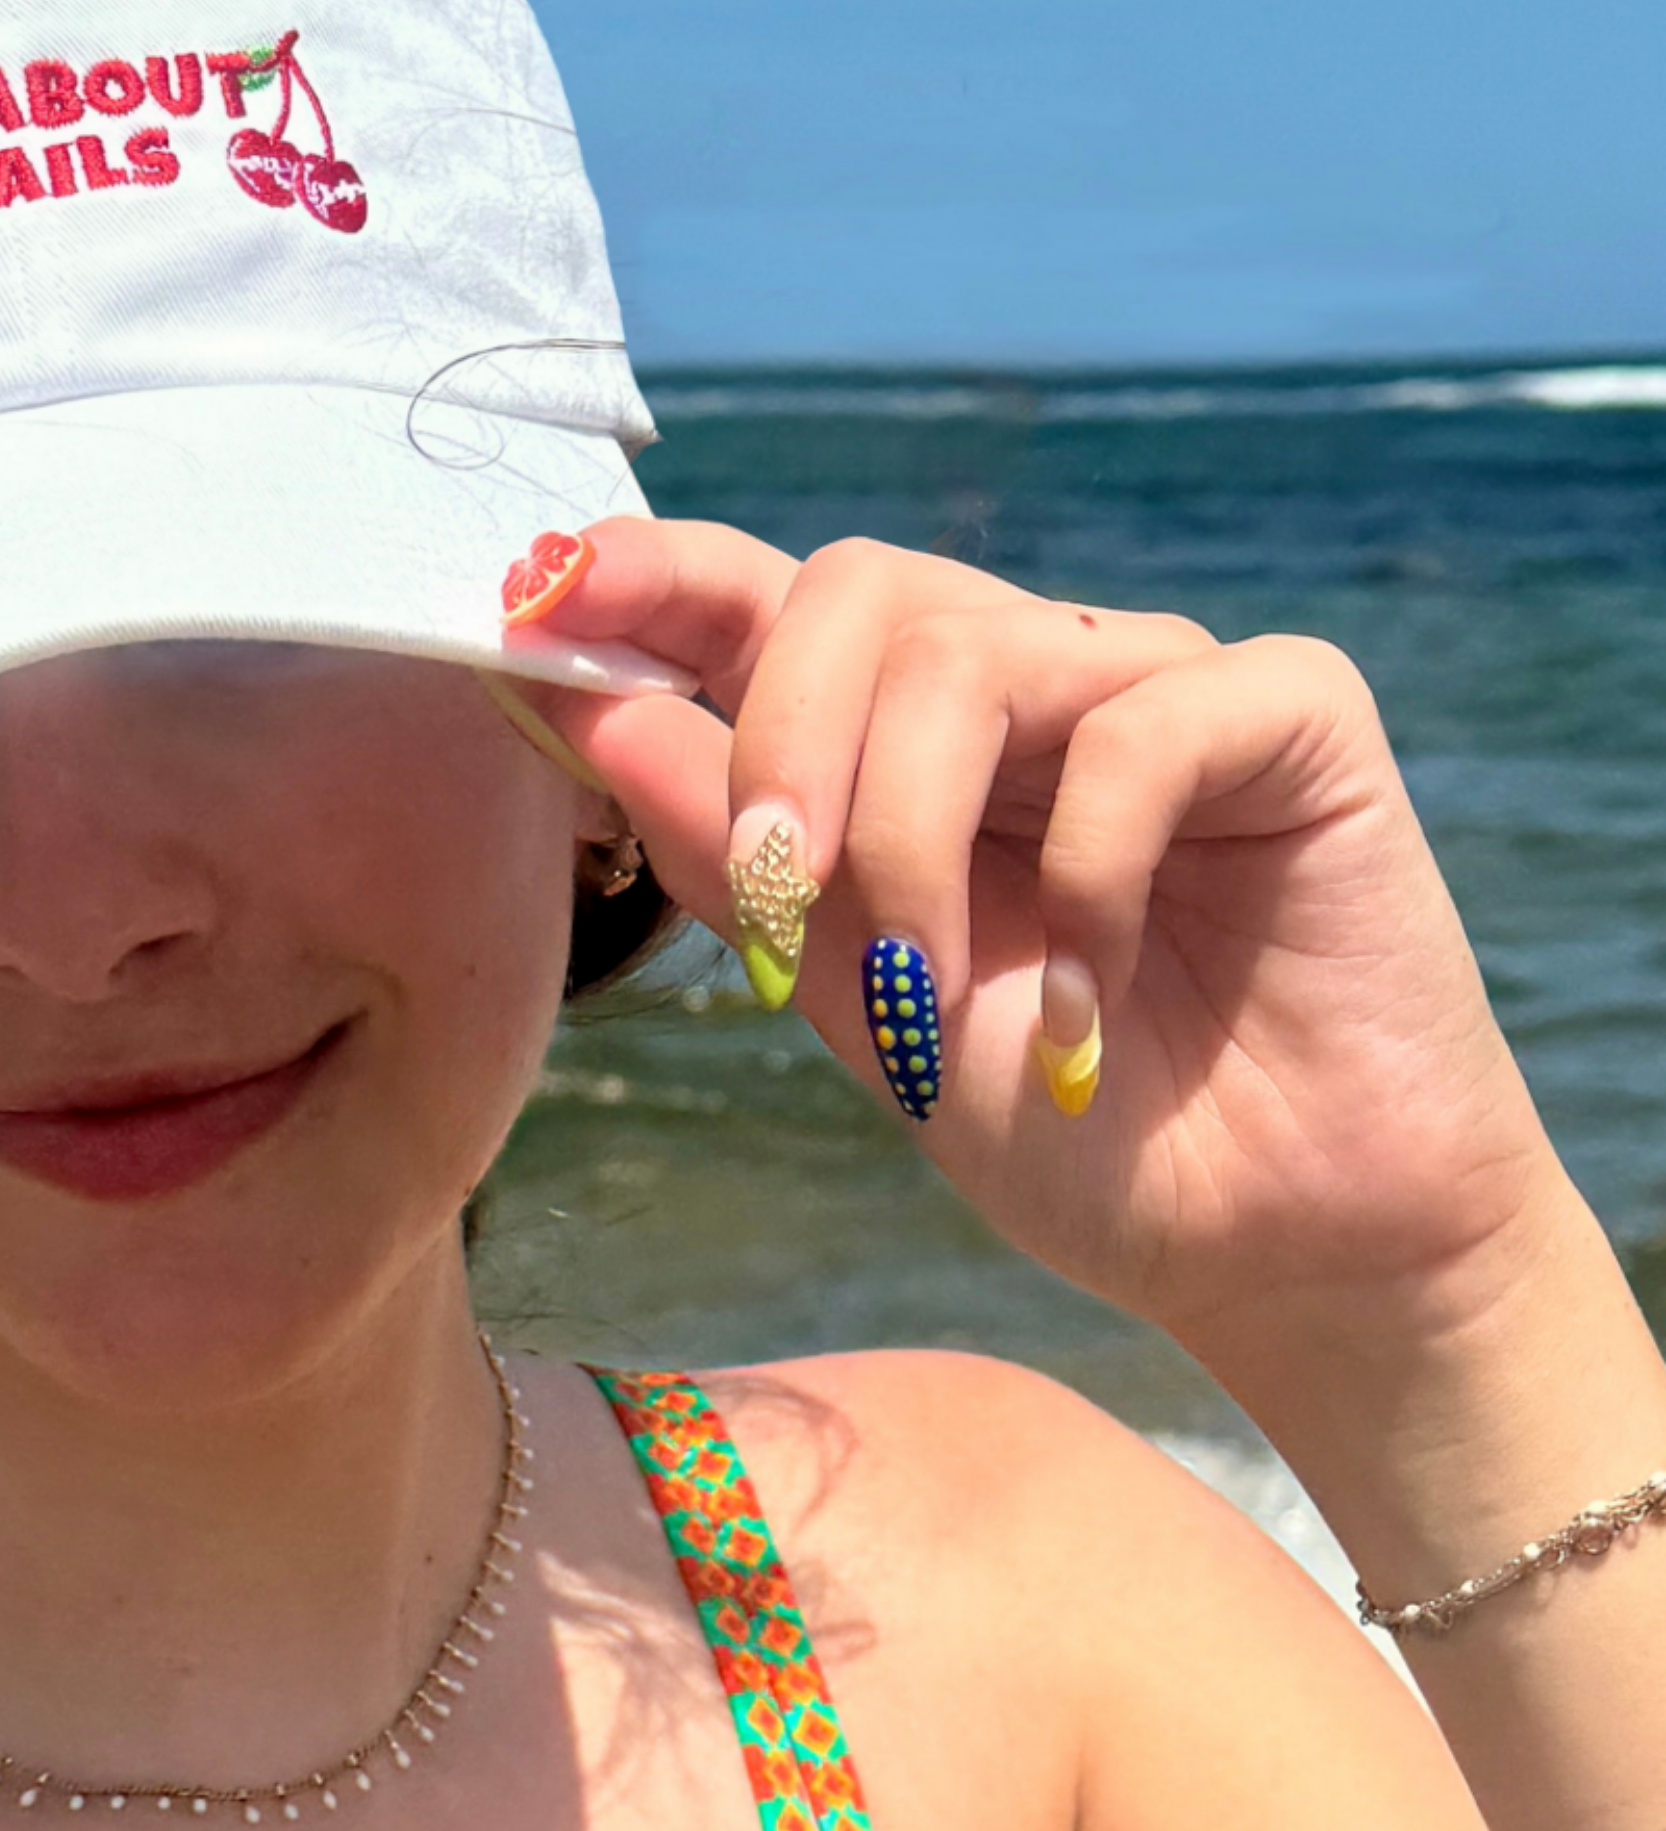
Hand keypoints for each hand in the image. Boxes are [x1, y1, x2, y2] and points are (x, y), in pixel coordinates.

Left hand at [517, 519, 1570, 1369]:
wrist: (1278, 1253)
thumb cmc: (1062, 1128)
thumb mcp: (855, 1002)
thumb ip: (736, 858)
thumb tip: (588, 709)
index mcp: (904, 739)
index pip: (764, 601)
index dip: (652, 577)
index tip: (537, 593)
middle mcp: (1025, 681)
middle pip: (854, 588)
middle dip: (778, 741)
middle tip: (773, 902)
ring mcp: (1156, 684)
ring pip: (972, 654)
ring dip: (911, 840)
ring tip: (925, 999)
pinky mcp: (1293, 713)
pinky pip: (1141, 731)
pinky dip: (1088, 884)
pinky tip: (1085, 1024)